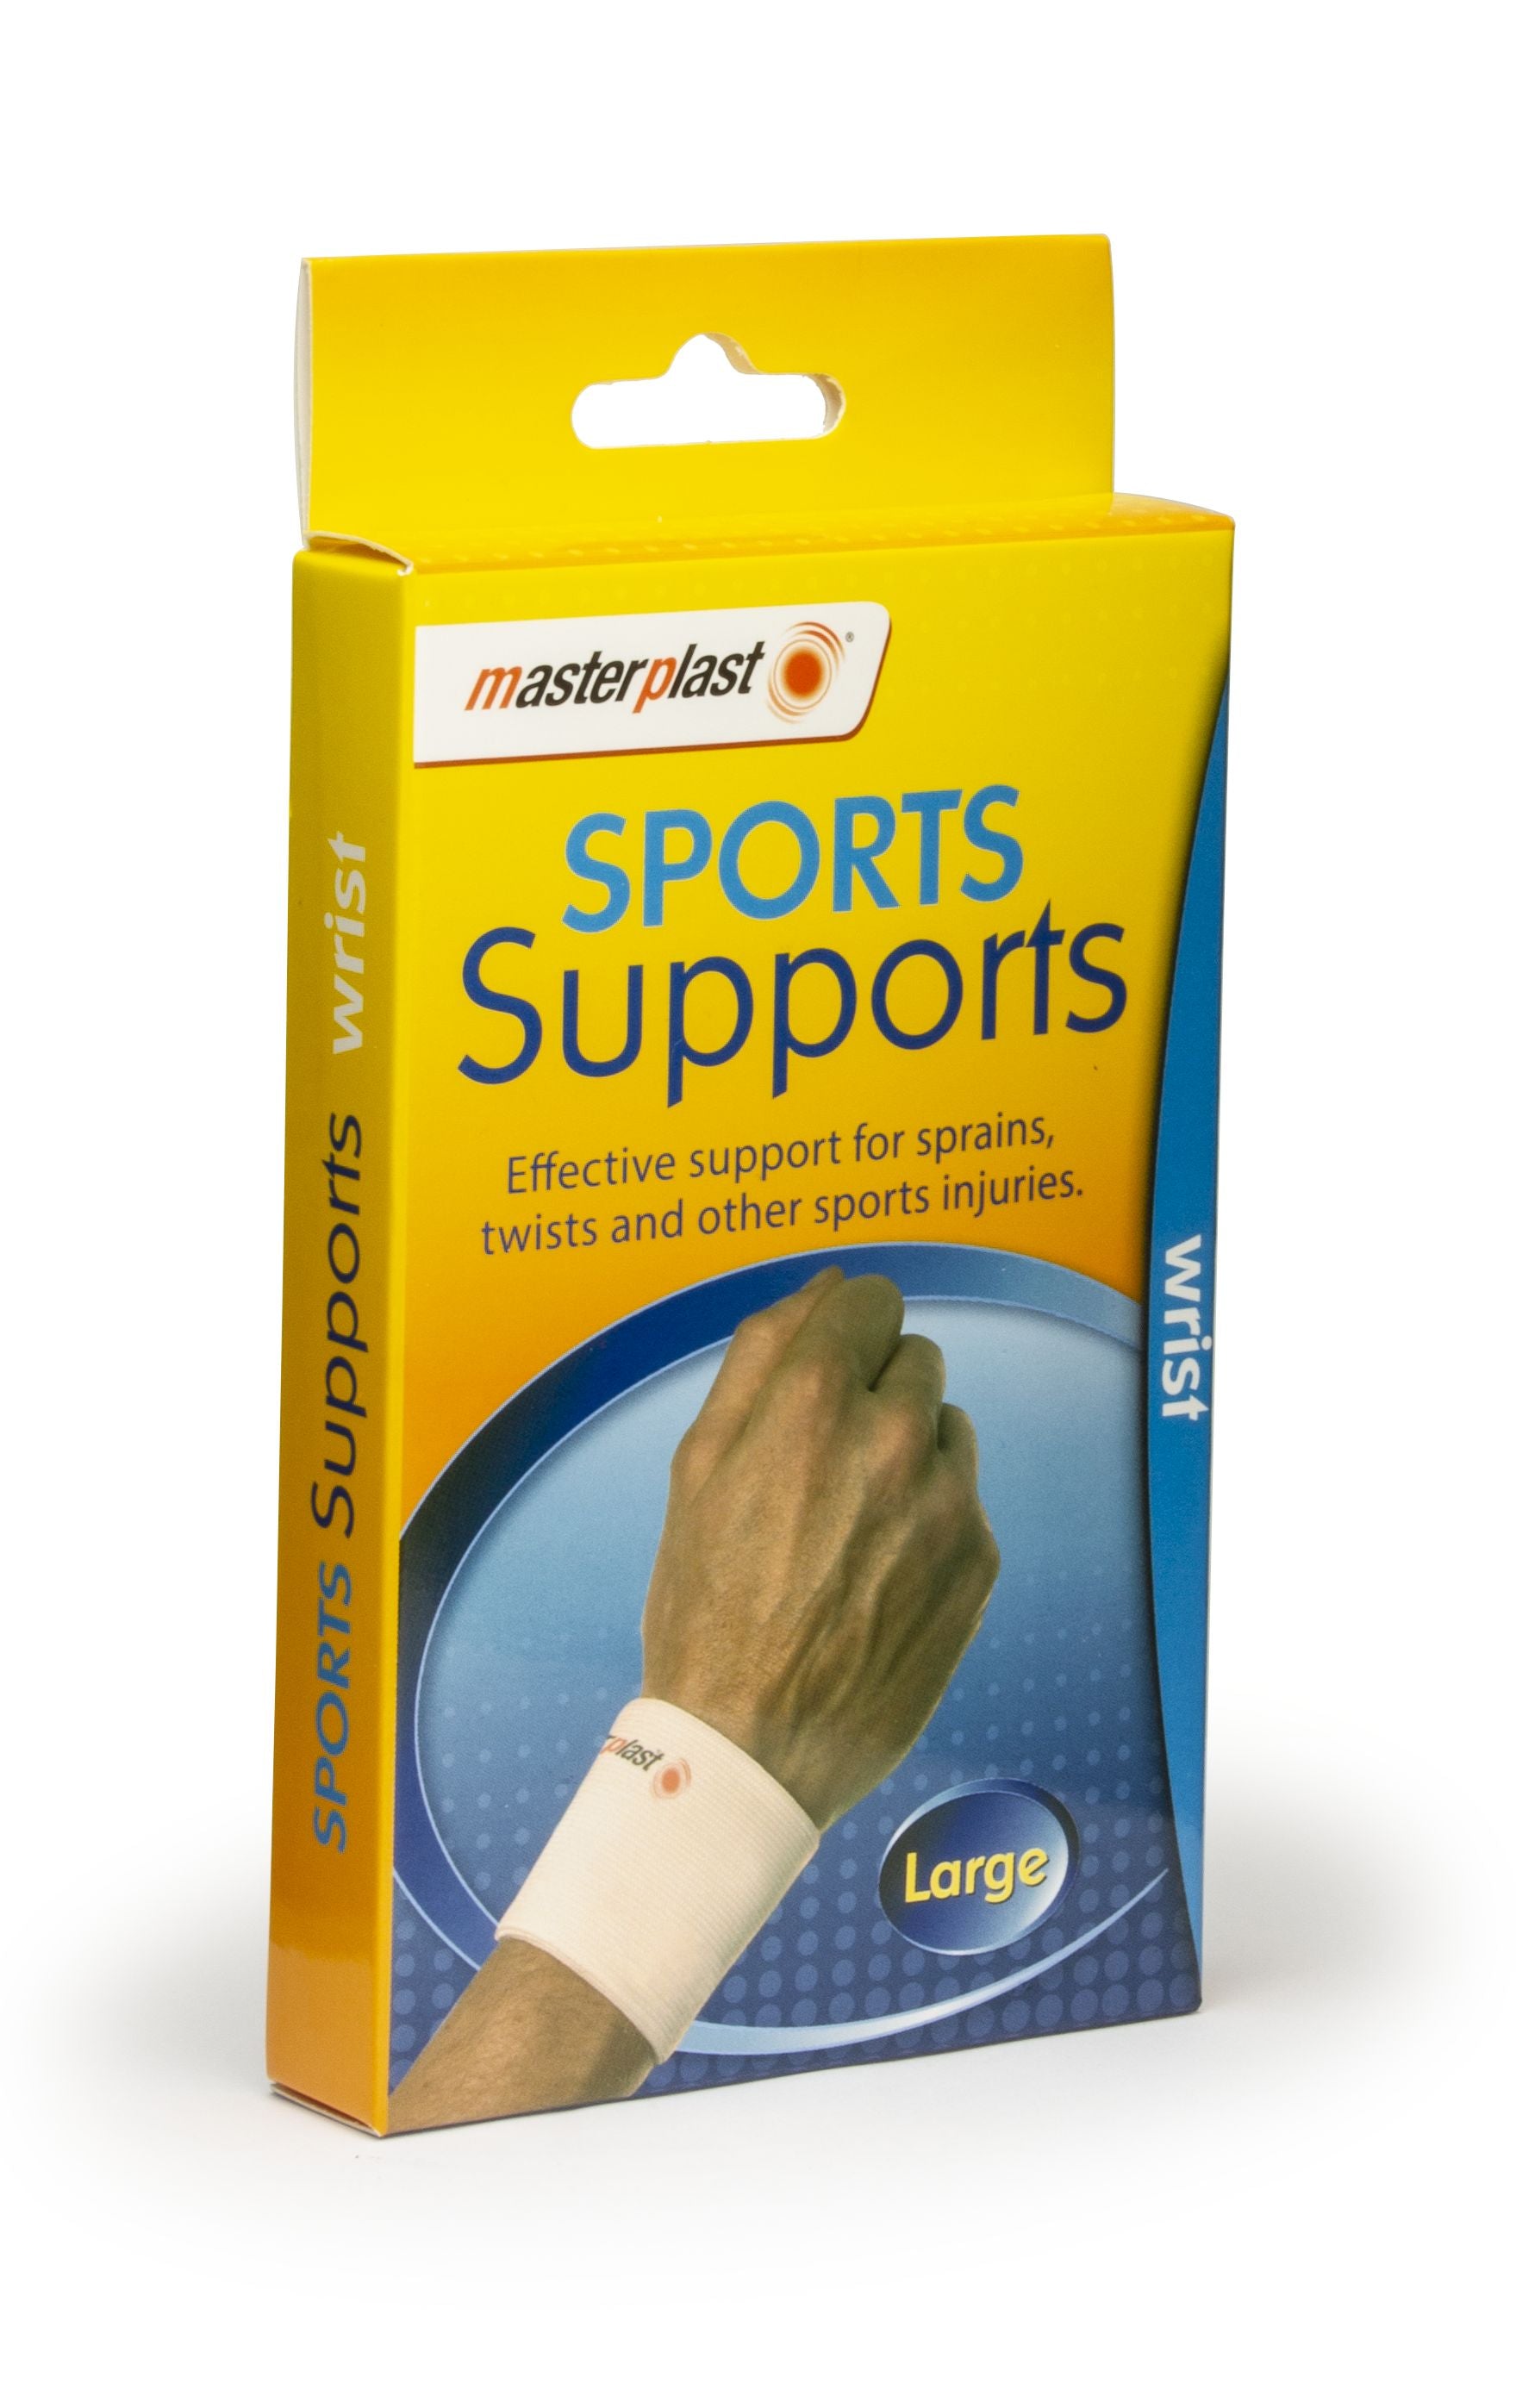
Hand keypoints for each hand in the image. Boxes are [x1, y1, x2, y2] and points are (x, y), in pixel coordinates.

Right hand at [641, 1267, 999, 1827]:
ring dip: (909, 1453)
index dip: (843, 1331)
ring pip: (947, 1425)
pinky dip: (930, 1520)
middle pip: (914, 1357)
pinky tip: (878, 1575)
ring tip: (849, 1528)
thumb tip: (823, 1287)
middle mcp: (895, 1436)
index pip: (869, 1299)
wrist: (753, 1747)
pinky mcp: (979, 1558)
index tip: (827, 1370)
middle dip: (874, 1393)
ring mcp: (949, 1500)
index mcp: (814, 1401)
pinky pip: (964, 1498)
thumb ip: (761, 1356)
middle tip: (822, 1468)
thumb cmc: (707, 1606)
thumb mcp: (699, 1466)